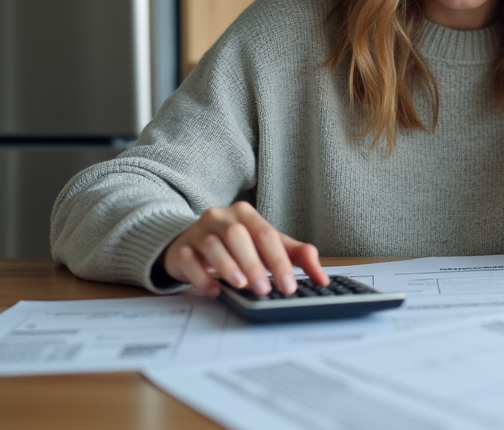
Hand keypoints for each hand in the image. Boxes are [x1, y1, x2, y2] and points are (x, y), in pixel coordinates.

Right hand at [162, 201, 328, 296]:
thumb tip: (322, 278)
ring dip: (228, 266)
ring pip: (212, 245)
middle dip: (253, 264)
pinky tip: (214, 290)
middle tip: (265, 290)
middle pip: (239, 236)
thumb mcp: (268, 247)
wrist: (192, 243)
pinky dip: (201, 277)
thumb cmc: (236, 246)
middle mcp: (222, 218)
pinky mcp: (181, 248)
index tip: (288, 286)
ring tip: (242, 286)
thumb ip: (297, 257)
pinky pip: (188, 260)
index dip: (279, 261)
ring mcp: (199, 231)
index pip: (266, 234)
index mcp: (246, 215)